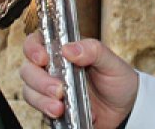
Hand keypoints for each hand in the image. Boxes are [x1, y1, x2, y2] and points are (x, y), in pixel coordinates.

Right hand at [21, 32, 138, 128]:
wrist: (125, 109)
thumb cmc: (118, 80)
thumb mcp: (111, 62)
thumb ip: (93, 50)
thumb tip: (69, 48)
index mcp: (64, 51)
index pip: (37, 42)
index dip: (33, 48)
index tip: (42, 58)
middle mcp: (53, 68)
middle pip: (28, 69)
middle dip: (39, 80)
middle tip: (58, 89)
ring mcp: (50, 89)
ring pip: (29, 91)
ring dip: (41, 99)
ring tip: (59, 107)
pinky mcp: (51, 107)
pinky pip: (38, 109)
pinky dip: (46, 111)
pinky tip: (61, 113)